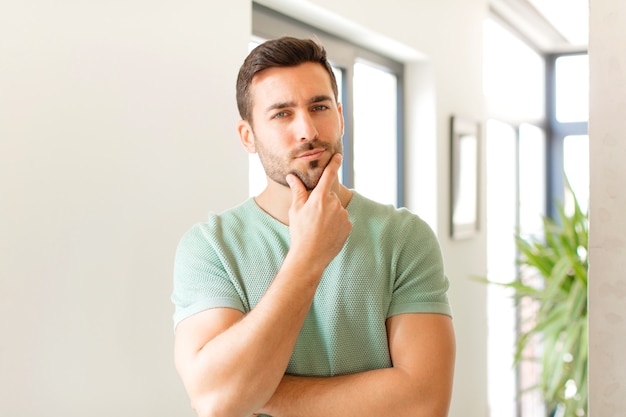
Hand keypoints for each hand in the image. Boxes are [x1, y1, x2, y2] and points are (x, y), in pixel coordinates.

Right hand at [285, 153, 351, 268]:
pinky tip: (326, 232)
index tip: (338, 156)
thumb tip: (291, 176)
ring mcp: (343, 215)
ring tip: (319, 227)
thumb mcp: (295, 210)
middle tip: (312, 216)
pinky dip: (336, 223)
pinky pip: (342, 219)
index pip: (329, 175)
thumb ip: (297, 191)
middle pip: (330, 196)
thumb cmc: (300, 232)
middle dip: (322, 201)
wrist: (310, 256)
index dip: (334, 163)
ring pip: (336, 208)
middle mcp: (334, 204)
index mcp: (320, 198)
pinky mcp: (348, 226)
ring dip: (329, 213)